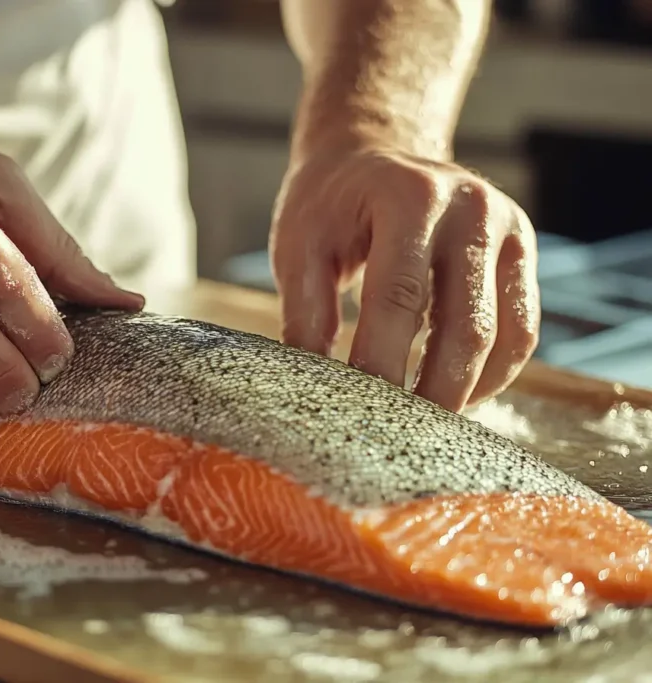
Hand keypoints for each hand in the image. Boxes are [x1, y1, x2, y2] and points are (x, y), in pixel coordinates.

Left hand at [269, 141, 539, 412]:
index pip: (400, 298)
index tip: (359, 415)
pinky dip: (491, 374)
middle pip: (465, 326)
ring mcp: (508, 229)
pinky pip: (522, 331)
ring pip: (505, 337)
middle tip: (398, 439)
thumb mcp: (299, 245)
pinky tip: (452, 396)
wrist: (372, 155)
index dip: (381, 363)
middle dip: (431, 393)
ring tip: (423, 426)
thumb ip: (305, 312)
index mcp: (410, 197)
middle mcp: (472, 208)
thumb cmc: (329, 204)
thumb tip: (313, 386)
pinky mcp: (522, 252)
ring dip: (466, 392)